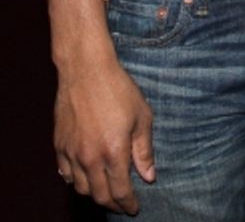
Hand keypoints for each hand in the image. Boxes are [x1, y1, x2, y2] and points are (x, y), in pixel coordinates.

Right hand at [54, 60, 154, 214]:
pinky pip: (65, 173)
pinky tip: (85, 177)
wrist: (86, 71)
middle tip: (122, 206)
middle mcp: (89, 157)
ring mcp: (71, 152)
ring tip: (106, 192)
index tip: (134, 208)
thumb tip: (149, 176)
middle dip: (112, 204)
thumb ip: (144, 150)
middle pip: (99, 195)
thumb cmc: (119, 90)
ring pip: (80, 187)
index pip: (120, 190)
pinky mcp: (59, 145)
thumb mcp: (142, 117)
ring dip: (94, 194)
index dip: (128, 203)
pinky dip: (76, 181)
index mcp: (113, 151)